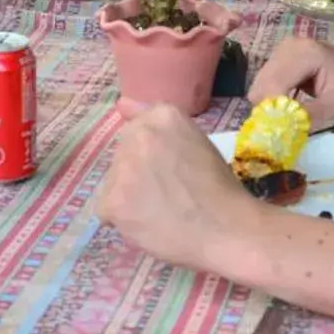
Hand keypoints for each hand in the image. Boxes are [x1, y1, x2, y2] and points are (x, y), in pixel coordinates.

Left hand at [95, 103, 258, 270]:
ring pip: (114, 181)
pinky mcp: (113, 199)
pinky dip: (123, 220)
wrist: (227, 229)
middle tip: (166, 193)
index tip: (170, 170)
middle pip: (123, 153)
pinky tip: (147, 225)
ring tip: (159, 212)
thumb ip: (157, 124)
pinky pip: (106, 210)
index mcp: (162, 116)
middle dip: (138, 172)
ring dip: (129, 196)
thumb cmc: (221, 188)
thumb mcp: (196, 142)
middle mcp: (139, 134)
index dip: (153, 154)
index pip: (139, 129)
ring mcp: (123, 166)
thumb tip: (121, 103)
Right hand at [246, 36, 333, 127]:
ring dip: (271, 103)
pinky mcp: (281, 56)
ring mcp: (283, 49)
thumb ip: (309, 116)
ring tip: (292, 113)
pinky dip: (273, 97)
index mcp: (304, 53)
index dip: (273, 110)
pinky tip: (290, 103)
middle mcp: (289, 46)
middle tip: (288, 124)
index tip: (282, 130)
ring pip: (260, 85)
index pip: (273, 85)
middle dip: (270, 108)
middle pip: (261, 84)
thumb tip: (282, 129)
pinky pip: (266, 82)